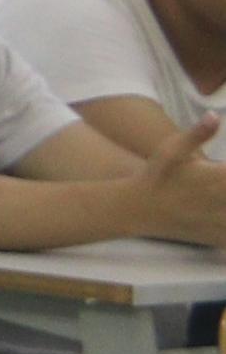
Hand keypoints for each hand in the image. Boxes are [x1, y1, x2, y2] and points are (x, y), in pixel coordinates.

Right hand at [124, 116, 225, 249]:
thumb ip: (198, 133)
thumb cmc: (155, 176)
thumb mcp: (171, 149)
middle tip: (223, 184)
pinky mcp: (215, 237)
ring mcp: (219, 221)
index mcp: (217, 176)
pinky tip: (221, 219)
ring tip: (222, 198)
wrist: (135, 209)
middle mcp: (221, 200)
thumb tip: (215, 115)